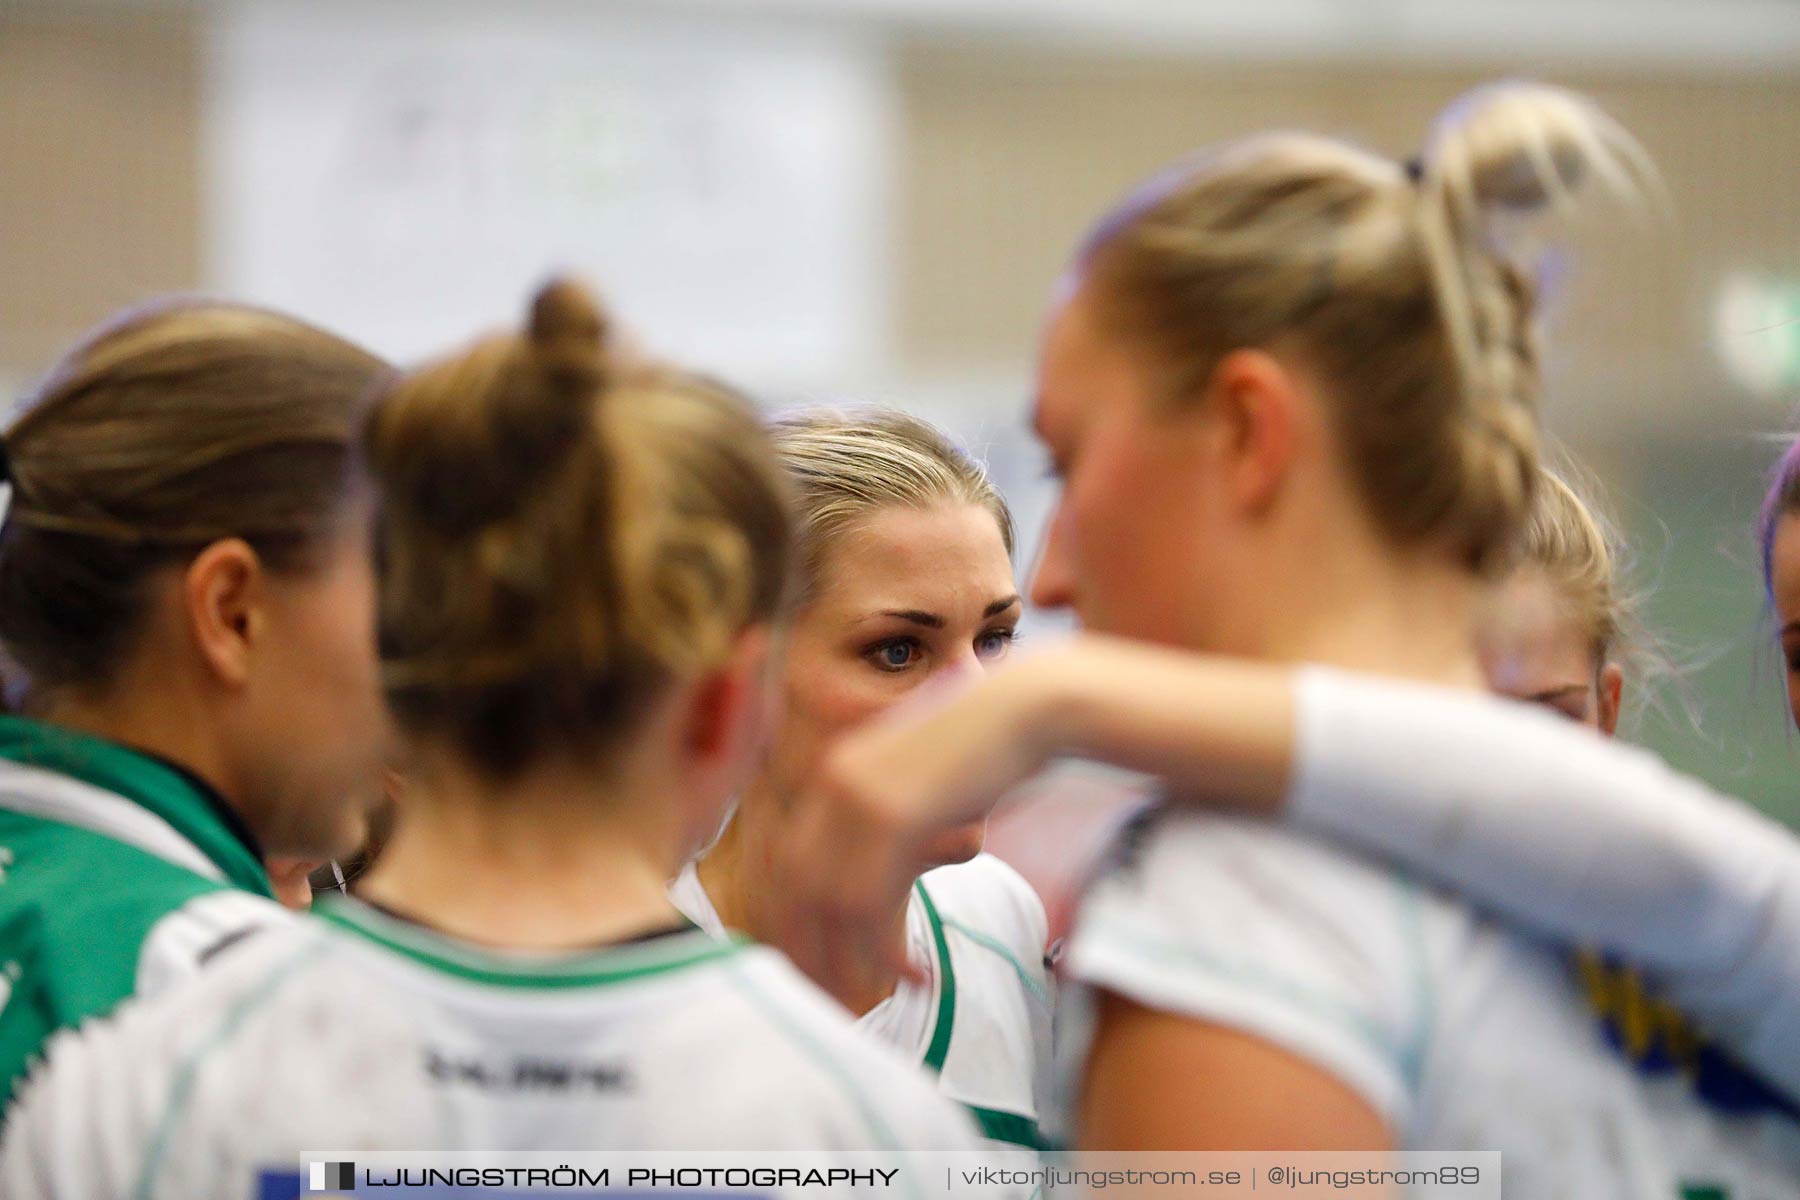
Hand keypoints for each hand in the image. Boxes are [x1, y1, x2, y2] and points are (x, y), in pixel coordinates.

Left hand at [772, 659, 1053, 1003]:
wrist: (1028, 708)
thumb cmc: (987, 752)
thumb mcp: (921, 790)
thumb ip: (889, 831)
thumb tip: (874, 895)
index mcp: (833, 774)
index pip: (788, 863)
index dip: (794, 921)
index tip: (810, 963)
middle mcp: (833, 783)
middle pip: (796, 888)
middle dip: (808, 950)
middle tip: (828, 998)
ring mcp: (860, 798)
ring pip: (831, 905)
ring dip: (849, 961)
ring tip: (869, 1000)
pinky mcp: (895, 816)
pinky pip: (874, 903)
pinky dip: (890, 951)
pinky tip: (916, 975)